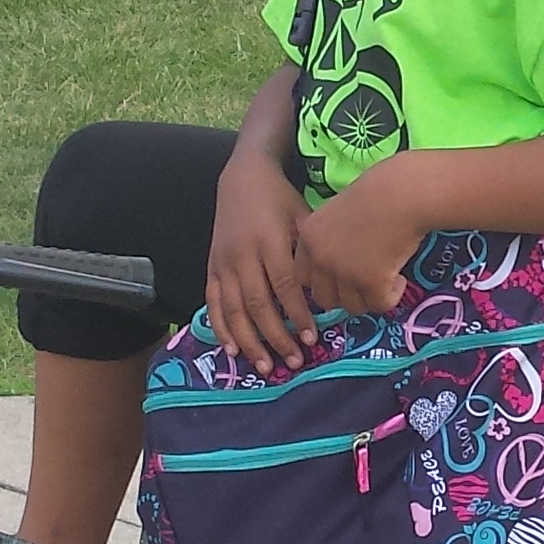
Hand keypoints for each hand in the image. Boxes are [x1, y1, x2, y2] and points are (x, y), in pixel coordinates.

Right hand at [205, 149, 319, 370]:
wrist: (243, 177)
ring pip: (234, 310)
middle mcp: (243, 255)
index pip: (283, 286)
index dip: (297, 315)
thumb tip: (331, 289)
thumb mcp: (302, 216)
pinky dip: (221, 328)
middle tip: (295, 361)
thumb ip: (310, 251)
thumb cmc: (280, 199)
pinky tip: (233, 350)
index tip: (312, 338)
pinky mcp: (211, 267)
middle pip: (258, 304)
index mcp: (268, 241)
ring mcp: (223, 263)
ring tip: (266, 366)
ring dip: (250, 341)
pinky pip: (214, 303)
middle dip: (276, 337)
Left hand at [293, 172, 425, 320]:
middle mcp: (320, 258)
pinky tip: (399, 279)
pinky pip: (379, 305)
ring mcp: (344, 272)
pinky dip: (392, 296)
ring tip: (387, 277)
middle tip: (364, 282)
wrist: (403, 193)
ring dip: (369, 296)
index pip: (302, 277)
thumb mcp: (339, 212)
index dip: (324, 281)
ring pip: (352, 307)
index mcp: (309, 237)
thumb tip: (336, 270)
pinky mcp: (370, 283)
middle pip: (323, 298)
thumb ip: (330, 239)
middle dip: (344, 295)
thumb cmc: (378, 193)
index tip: (341, 278)